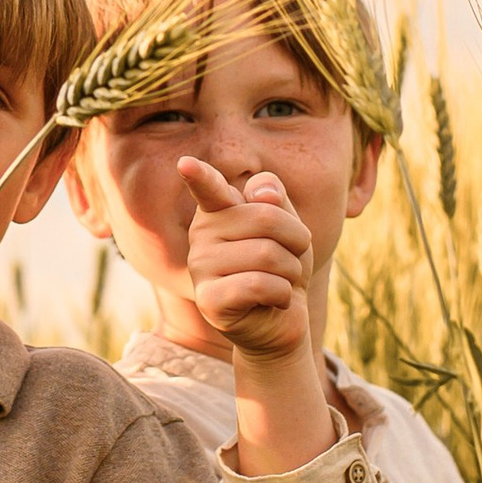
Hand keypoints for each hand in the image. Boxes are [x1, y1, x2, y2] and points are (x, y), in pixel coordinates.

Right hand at [178, 159, 314, 361]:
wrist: (283, 318)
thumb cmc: (282, 266)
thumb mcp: (289, 226)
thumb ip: (276, 199)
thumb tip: (263, 196)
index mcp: (219, 210)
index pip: (209, 187)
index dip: (199, 176)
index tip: (185, 164)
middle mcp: (202, 234)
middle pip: (266, 217)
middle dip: (296, 241)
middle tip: (290, 260)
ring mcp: (200, 267)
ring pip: (267, 254)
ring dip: (291, 271)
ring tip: (280, 282)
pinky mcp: (209, 300)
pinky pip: (260, 285)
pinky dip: (283, 294)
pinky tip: (275, 301)